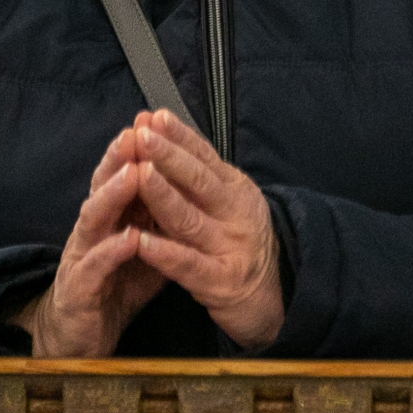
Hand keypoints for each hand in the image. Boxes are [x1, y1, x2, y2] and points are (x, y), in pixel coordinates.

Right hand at [18, 133, 166, 357]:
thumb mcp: (145, 247)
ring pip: (93, 219)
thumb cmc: (115, 285)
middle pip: (102, 187)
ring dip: (113, 195)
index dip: (136, 149)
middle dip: (119, 158)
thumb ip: (160, 217)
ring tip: (134, 174)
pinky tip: (128, 238)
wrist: (82, 339)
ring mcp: (80, 258)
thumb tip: (190, 186)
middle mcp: (92, 231)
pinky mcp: (78, 291)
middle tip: (137, 133)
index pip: (120, 175)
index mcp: (110, 218)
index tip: (154, 120)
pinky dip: (111, 251)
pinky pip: (94, 268)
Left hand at [122, 110, 285, 349]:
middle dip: (168, 156)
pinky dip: (164, 252)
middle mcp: (235, 214)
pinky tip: (141, 240)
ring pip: (190, 219)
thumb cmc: (240, 241)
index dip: (180, 136)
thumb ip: (201, 174)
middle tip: (143, 135)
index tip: (155, 117)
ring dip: (163, 196)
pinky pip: (188, 265)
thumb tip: (165, 131)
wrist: (273, 295)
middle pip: (198, 181)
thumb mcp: (230, 202)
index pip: (205, 157)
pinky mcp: (219, 282)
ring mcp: (228, 248)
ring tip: (140, 174)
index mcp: (236, 190)